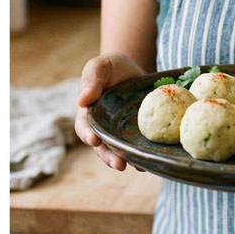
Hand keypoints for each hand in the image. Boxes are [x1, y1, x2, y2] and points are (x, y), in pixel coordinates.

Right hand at [74, 52, 146, 170]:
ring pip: (121, 151)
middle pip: (102, 147)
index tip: (93, 140)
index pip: (84, 127)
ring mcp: (120, 133)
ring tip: (137, 166)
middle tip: (119, 164)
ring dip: (128, 160)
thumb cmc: (111, 67)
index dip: (88, 135)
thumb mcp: (99, 66)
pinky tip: (151, 159)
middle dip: (109, 157)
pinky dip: (144, 155)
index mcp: (88, 113)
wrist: (134, 69)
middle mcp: (103, 128)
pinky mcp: (136, 134)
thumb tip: (82, 100)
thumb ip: (90, 80)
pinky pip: (138, 147)